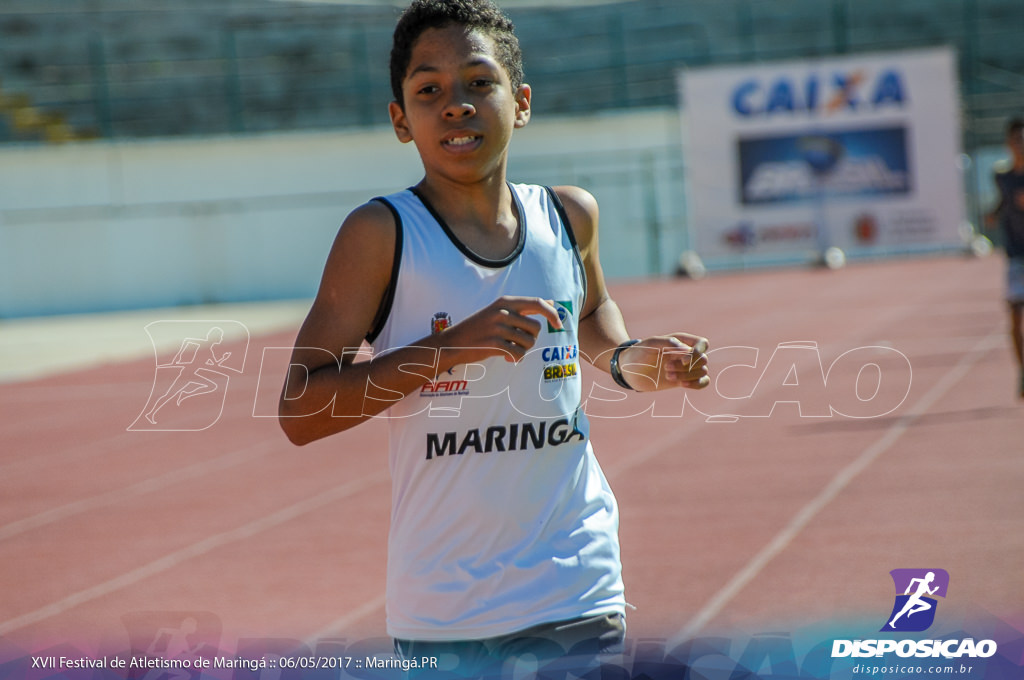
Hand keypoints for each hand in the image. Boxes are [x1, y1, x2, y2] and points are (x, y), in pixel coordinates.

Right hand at [438, 296, 562, 365]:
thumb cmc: (480, 327)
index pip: (537, 303)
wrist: (453, 342)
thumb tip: (551, 303)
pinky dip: (515, 358)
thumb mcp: (499, 310)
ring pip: (528, 342)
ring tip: (509, 348)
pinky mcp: (494, 344)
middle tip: (517, 341)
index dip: (552, 314)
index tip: (559, 324)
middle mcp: (502, 312)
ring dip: (522, 349)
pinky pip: (518, 354)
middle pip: (536, 328)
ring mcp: (497, 328)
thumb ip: (524, 308)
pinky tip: (505, 357)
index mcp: (505, 301)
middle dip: (531, 338)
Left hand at [619, 333, 709, 390]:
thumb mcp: (650, 343)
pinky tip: (683, 384)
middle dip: (687, 367)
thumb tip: (688, 351)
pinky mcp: (684, 380)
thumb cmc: (638, 353)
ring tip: (668, 376)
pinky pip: (703, 382)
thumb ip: (669, 343)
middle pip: (703, 360)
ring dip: (687, 376)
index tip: (683, 360)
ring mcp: (686, 367)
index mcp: (681, 341)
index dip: (698, 353)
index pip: (702, 343)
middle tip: (666, 368)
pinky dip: (697, 384)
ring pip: (702, 371)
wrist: (629, 370)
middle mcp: (686, 353)